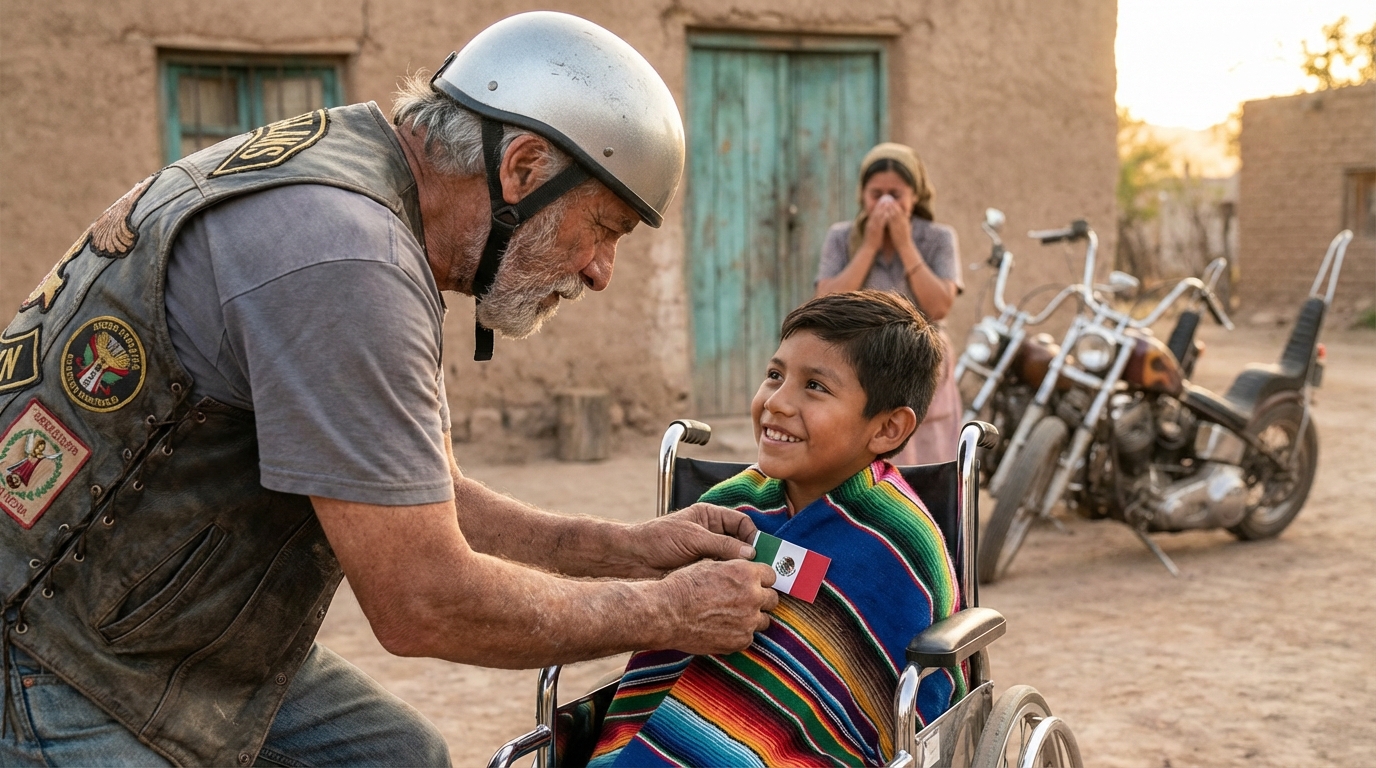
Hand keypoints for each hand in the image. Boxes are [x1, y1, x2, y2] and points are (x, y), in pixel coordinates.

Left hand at [622, 503, 758, 576]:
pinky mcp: (701, 569)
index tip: (759, 551)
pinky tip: (732, 586)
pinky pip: (721, 572)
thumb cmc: (658, 539)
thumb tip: (750, 553)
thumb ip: (721, 544)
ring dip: (739, 569)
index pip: (741, 523)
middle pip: (740, 542)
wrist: (633, 558)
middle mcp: (711, 533)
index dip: (752, 535)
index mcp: (710, 517)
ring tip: (749, 580)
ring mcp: (706, 552)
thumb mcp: (693, 538)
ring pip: (732, 560)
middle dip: (750, 554)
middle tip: (761, 569)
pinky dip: (728, 578)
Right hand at [655, 558, 778, 654]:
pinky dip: (740, 633)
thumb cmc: (684, 586)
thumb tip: (744, 570)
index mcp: (746, 574)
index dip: (761, 579)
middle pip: (772, 599)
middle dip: (761, 599)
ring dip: (753, 618)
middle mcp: (753, 596)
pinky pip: (749, 637)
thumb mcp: (710, 565)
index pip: (771, 576)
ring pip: (764, 620)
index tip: (754, 583)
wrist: (667, 613)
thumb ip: (734, 569)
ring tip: (734, 617)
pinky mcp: (740, 641)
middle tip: (745, 601)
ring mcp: (749, 621)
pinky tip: (724, 628)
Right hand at [861, 202, 891, 251]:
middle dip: (881, 204)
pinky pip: (880, 223)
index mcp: (870, 223)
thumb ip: (875, 226)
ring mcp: (873, 227)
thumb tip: (878, 222)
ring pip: (878, 215)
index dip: (878, 205)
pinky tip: (888, 213)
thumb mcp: (872, 231)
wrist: (868, 248)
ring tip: (887, 202)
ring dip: (882, 208)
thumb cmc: (872, 241)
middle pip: (876, 211)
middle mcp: (871, 224)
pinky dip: (883, 217)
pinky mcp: (876, 230)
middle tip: (886, 198)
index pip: (874, 212)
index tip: (883, 200)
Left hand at [885, 202, 912, 245]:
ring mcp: (900, 225)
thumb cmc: (905, 239)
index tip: (893, 200)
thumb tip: (905, 219)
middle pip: (898, 210)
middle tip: (888, 198)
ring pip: (895, 214)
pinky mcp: (896, 229)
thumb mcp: (907, 229)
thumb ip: (905, 224)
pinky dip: (889, 215)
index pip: (901, 211)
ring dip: (890, 207)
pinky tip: (885, 211)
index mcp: (905, 222)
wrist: (905, 246)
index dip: (897, 205)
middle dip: (893, 204)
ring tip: (886, 202)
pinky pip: (892, 221)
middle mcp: (903, 222)